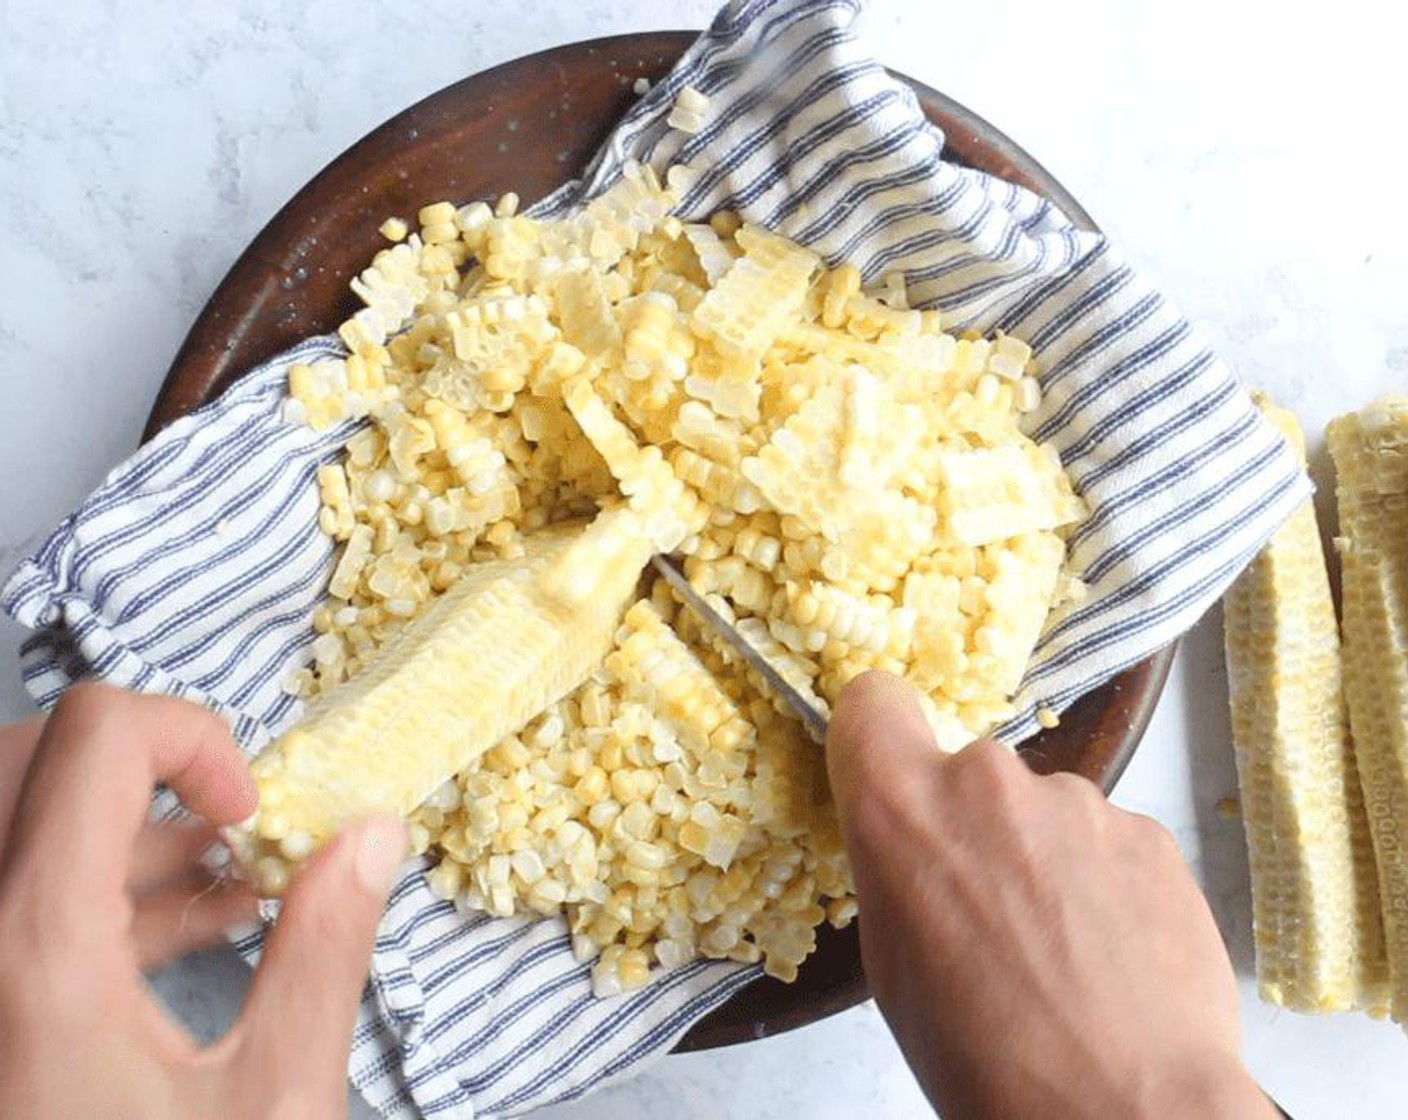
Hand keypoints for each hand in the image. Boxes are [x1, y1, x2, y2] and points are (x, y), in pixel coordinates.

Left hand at [0, 682, 407, 1119]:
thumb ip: (326, 951)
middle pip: (37, 759)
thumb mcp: (270, 1102)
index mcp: (37, 949)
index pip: (98, 736)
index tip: (256, 809)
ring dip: (134, 830)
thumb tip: (369, 838)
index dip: (194, 737)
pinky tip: (203, 930)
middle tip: (235, 825)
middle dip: (151, 769)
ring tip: (239, 884)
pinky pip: (25, 896)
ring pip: (26, 824)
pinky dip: (107, 887)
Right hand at [826, 671, 1275, 1119]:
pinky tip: (1112, 955)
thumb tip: (923, 847)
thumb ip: (900, 868)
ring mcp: (1078, 801)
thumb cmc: (984, 1056)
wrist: (1123, 1108)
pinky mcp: (1150, 831)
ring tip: (1063, 951)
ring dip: (1044, 859)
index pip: (872, 701)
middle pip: (967, 773)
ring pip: (1043, 811)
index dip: (876, 733)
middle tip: (992, 916)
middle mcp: (987, 780)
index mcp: (902, 809)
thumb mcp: (894, 963)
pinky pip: (1106, 840)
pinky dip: (1104, 883)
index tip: (888, 768)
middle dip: (974, 827)